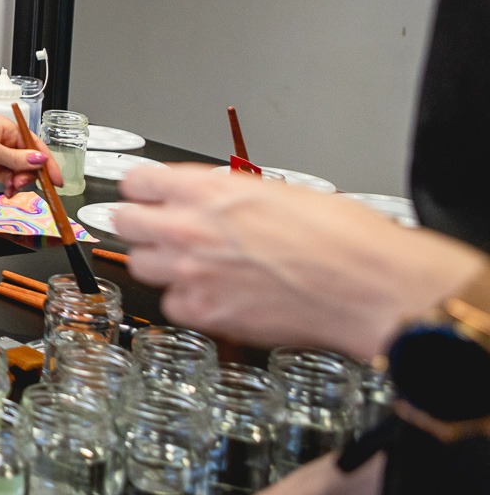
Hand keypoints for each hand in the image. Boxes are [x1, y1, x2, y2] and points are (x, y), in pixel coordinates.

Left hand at [0, 115, 43, 187]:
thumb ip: (15, 158)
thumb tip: (40, 160)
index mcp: (6, 128)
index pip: (36, 145)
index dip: (48, 163)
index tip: (56, 180)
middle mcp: (3, 140)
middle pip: (30, 160)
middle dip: (30, 174)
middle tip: (20, 183)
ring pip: (20, 171)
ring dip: (20, 182)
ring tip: (11, 187)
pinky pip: (8, 178)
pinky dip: (11, 186)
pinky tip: (8, 191)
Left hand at [115, 163, 482, 356]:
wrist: (370, 285)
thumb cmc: (344, 237)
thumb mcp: (278, 191)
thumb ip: (229, 196)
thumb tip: (213, 201)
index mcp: (208, 189)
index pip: (137, 182)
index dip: (142, 190)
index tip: (145, 197)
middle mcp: (189, 228)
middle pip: (124, 223)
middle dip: (140, 226)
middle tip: (157, 231)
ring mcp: (192, 272)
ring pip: (141, 265)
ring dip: (161, 264)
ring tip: (190, 266)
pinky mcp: (206, 313)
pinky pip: (172, 306)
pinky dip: (187, 303)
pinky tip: (214, 297)